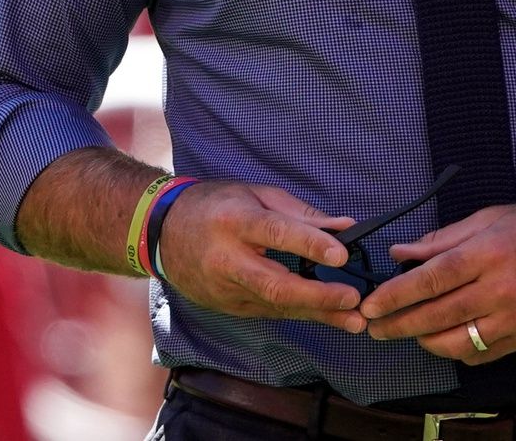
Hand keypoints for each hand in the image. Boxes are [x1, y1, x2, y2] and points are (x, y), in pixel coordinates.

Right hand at [160, 181, 367, 333]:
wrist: (162, 232)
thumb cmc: (215, 205)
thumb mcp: (256, 194)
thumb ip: (301, 214)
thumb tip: (345, 227)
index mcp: (233, 220)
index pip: (275, 233)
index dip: (309, 244)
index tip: (342, 254)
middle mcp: (226, 259)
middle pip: (275, 283)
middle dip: (317, 295)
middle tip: (352, 299)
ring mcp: (224, 289)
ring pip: (276, 305)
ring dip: (317, 313)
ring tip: (353, 320)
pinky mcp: (227, 306)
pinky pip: (269, 310)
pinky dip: (299, 312)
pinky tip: (328, 316)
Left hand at [358, 202, 515, 363]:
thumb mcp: (491, 218)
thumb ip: (442, 239)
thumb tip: (401, 253)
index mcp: (488, 253)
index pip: (429, 280)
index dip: (394, 295)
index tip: (370, 303)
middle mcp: (500, 290)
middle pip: (435, 316)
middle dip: (397, 324)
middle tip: (372, 326)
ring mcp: (514, 319)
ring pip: (454, 343)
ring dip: (422, 340)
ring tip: (406, 331)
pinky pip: (479, 355)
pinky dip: (455, 351)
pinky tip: (443, 339)